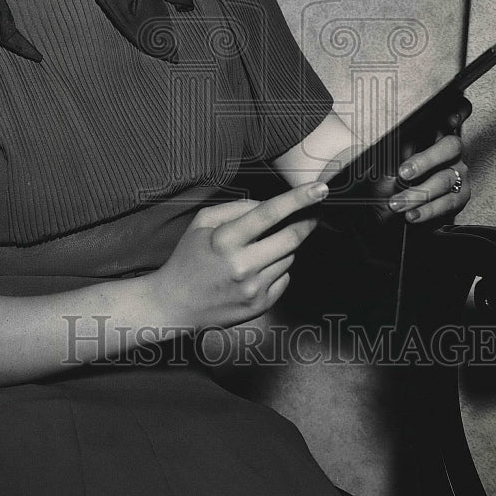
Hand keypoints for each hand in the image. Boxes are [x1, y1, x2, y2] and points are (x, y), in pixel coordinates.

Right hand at [149, 182, 327, 330]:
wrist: (175, 304)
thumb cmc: (188, 258)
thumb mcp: (202, 222)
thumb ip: (236, 208)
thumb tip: (270, 204)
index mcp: (225, 240)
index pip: (269, 213)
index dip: (298, 199)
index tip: (320, 189)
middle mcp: (242, 266)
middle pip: (291, 237)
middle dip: (307, 221)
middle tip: (313, 212)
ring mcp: (254, 289)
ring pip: (289, 257)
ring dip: (285, 247)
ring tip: (260, 248)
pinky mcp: (261, 306)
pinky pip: (285, 278)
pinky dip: (278, 268)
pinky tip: (257, 270)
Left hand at [383, 93, 472, 224]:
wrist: (389, 209)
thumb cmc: (388, 175)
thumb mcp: (386, 156)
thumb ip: (390, 144)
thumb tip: (376, 133)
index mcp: (432, 131)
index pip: (454, 112)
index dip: (459, 110)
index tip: (450, 118)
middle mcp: (449, 150)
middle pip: (451, 146)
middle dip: (426, 159)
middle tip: (403, 173)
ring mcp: (458, 172)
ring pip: (445, 179)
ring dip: (418, 193)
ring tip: (397, 202)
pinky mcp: (460, 195)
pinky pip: (448, 203)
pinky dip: (427, 210)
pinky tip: (412, 214)